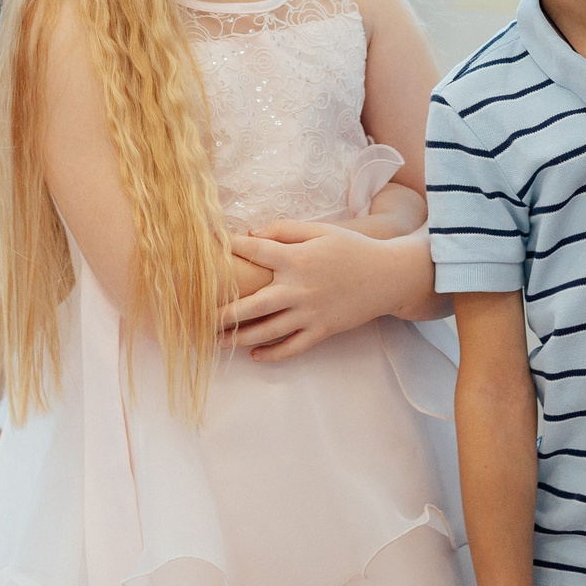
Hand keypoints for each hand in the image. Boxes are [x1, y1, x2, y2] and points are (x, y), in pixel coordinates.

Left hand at [222, 220, 402, 359]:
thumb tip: (252, 233)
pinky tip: (254, 356)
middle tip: (197, 318)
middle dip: (222, 313)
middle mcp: (298, 289)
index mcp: (297, 259)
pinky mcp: (321, 331)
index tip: (206, 248)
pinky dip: (272, 354)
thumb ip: (286, 230)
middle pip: (251, 305)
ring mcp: (310, 313)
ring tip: (216, 342)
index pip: (255, 252)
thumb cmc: (353, 249)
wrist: (388, 276)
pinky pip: (292, 347)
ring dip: (238, 338)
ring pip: (267, 331)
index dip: (229, 248)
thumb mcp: (321, 230)